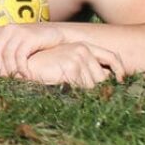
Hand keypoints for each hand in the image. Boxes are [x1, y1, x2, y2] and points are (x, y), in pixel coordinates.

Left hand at [0, 23, 64, 77]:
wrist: (58, 35)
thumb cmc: (35, 44)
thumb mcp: (16, 46)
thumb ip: (4, 53)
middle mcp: (7, 29)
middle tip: (4, 79)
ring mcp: (18, 32)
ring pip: (7, 55)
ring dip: (10, 71)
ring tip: (16, 80)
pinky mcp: (30, 37)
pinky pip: (20, 56)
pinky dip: (22, 69)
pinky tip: (27, 76)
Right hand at [10, 41, 124, 89]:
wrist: (24, 69)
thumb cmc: (44, 71)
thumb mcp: (65, 67)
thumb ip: (83, 71)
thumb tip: (105, 82)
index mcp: (83, 47)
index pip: (112, 57)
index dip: (119, 70)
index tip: (120, 82)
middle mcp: (82, 49)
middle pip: (103, 77)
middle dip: (99, 90)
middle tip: (91, 97)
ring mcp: (78, 57)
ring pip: (95, 85)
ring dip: (85, 94)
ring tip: (71, 95)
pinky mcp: (72, 66)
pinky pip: (84, 88)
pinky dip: (78, 94)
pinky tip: (65, 93)